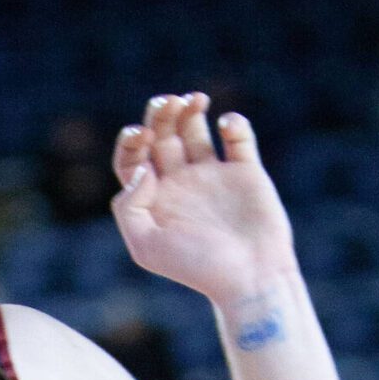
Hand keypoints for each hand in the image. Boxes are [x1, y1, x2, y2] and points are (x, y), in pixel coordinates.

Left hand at [111, 94, 296, 310]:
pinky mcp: (246, 172)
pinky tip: (227, 126)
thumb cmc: (197, 268)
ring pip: (195, 128)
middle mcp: (181, 183)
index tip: (143, 136)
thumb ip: (129, 207)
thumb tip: (142, 169)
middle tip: (167, 103)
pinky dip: (233, 123)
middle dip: (160, 113)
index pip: (132, 158)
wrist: (249, 279)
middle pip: (162, 135)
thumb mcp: (147, 247)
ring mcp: (214, 175)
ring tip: (194, 100)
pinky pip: (237, 136)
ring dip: (190, 107)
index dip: (132, 140)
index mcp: (154, 199)